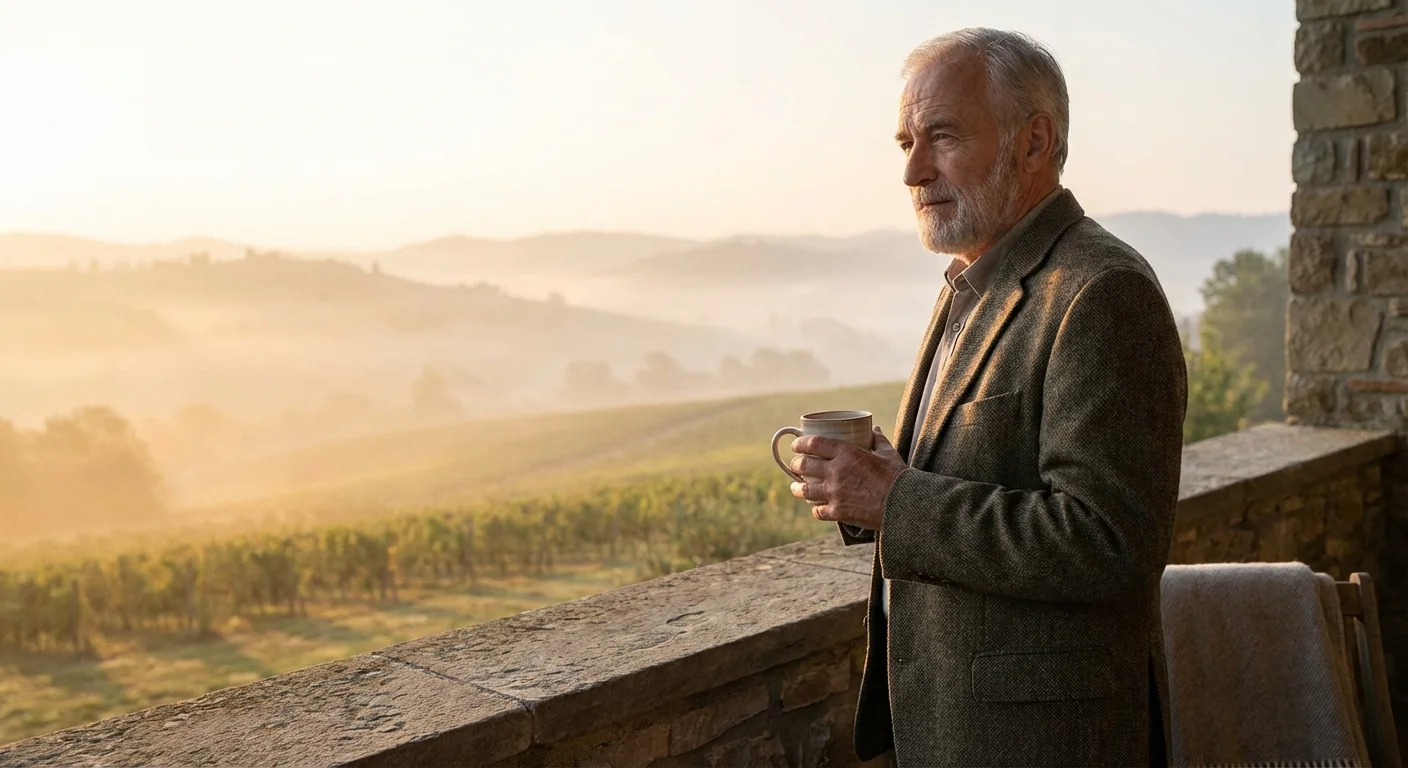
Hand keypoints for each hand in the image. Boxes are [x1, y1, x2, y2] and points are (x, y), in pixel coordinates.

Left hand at [788, 426, 907, 529]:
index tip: (796, 445)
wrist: (903, 505)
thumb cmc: (897, 477)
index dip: (801, 443)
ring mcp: (835, 493)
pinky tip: (816, 507)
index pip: (814, 443)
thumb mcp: (888, 453)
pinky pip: (818, 511)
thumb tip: (874, 430)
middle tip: (795, 465)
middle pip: (804, 465)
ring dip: (797, 488)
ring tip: (796, 487)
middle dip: (795, 464)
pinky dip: (815, 509)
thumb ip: (878, 440)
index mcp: (847, 453)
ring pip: (805, 489)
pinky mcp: (838, 512)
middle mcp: (836, 471)